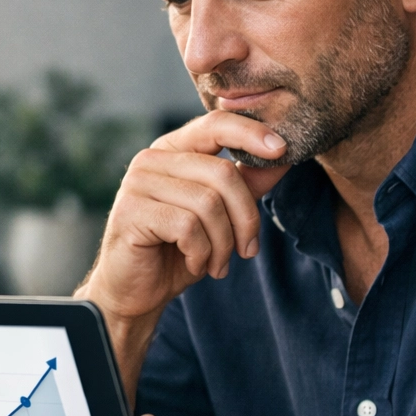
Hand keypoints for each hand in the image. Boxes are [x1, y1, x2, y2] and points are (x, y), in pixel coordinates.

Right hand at [79, 111, 289, 323]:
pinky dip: (201, 253)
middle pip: (222, 173)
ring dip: (223, 243)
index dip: (251, 133)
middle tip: (248, 251)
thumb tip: (285, 154)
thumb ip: (246, 183)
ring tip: (217, 264)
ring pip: (208, 203)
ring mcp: (137, 183)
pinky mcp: (131, 212)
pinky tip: (194, 264)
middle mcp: (151, 159)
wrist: (135, 291)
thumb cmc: (175, 251)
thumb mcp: (220, 215)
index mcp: (172, 150)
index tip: (282, 149)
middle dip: (245, 219)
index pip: (215, 124)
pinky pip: (187, 226)